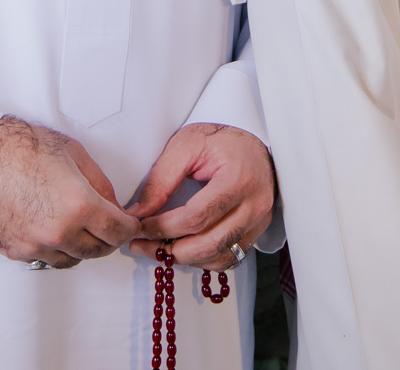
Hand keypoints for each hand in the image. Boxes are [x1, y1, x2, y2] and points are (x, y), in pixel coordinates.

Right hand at [0, 115, 139, 268]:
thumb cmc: (16, 146)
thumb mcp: (71, 152)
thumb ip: (99, 182)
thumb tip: (112, 203)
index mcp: (78, 205)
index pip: (118, 233)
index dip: (128, 228)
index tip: (128, 224)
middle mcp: (58, 232)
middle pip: (98, 251)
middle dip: (108, 239)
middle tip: (108, 226)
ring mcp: (34, 245)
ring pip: (71, 260)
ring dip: (80, 246)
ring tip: (77, 227)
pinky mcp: (14, 251)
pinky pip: (44, 258)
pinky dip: (53, 248)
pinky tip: (50, 229)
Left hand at [127, 123, 274, 269]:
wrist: (252, 145)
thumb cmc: (222, 141)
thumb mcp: (187, 144)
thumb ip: (162, 177)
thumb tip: (140, 211)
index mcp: (237, 179)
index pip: (196, 217)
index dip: (164, 227)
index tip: (141, 226)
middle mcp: (254, 204)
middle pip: (209, 244)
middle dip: (170, 250)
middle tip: (143, 245)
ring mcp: (259, 221)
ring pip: (219, 257)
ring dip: (185, 259)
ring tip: (159, 248)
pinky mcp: (257, 231)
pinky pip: (229, 258)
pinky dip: (203, 259)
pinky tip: (183, 249)